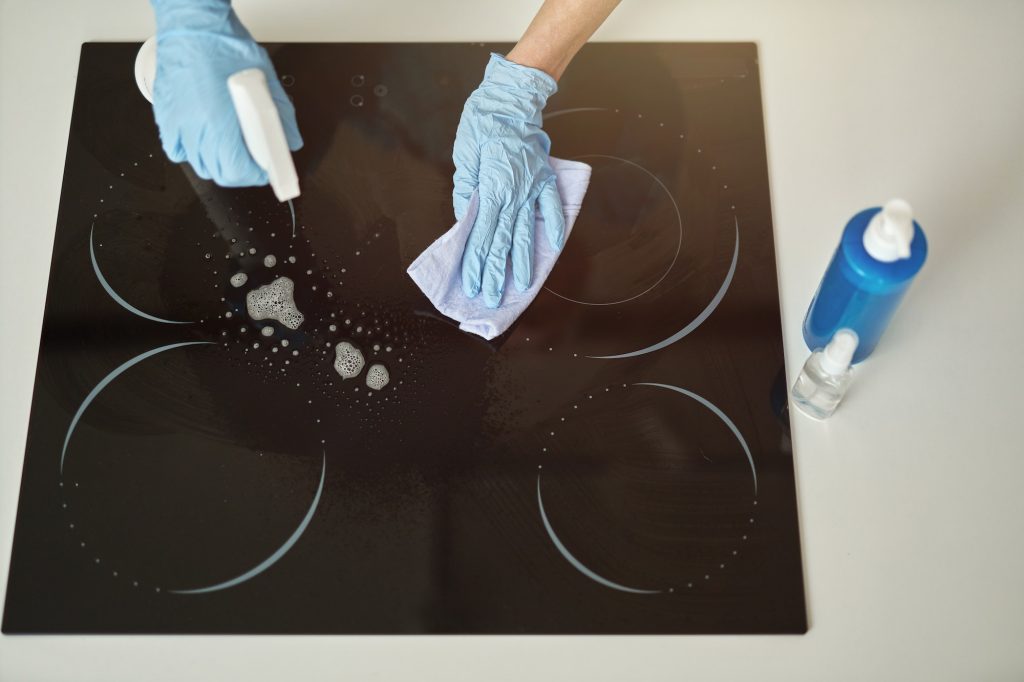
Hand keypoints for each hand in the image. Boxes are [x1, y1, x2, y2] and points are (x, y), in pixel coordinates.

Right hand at [150, 0, 301, 185]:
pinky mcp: (165, 115)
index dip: (255, 175)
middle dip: (239, 173)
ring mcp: (177, 123)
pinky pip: (175, 149)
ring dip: (217, 164)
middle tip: (251, 162)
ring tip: (230, 151)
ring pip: (197, 164)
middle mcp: (195, 127)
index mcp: (220, 121)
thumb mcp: (265, 79)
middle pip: (218, 172)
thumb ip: (281, 115)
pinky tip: (204, 141)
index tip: (264, 170)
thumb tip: (290, 140)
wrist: (192, 25)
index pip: (237, 170)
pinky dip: (191, 153)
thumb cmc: (224, 45)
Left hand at [453, 53, 564, 308]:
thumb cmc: (482, 126)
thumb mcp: (464, 159)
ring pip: (526, 233)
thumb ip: (466, 191)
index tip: (473, 286)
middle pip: (503, 242)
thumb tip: (465, 218)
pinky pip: (552, 207)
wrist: (510, 99)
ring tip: (523, 286)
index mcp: (491, 190)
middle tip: (493, 298)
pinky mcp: (546, 179)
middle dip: (497, 274)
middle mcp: (513, 195)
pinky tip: (554, 247)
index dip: (477, 264)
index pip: (482, 237)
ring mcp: (532, 189)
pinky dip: (554, 226)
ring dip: (523, 262)